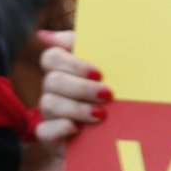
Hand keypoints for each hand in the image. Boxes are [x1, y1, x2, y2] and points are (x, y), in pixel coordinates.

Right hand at [33, 30, 109, 144]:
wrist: (127, 127)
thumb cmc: (120, 89)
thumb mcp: (114, 64)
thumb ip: (93, 44)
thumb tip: (45, 35)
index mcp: (66, 68)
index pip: (52, 57)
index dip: (73, 64)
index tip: (99, 73)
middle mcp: (54, 88)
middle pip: (52, 80)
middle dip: (81, 88)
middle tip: (108, 95)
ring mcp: (50, 111)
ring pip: (48, 103)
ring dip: (76, 108)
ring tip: (102, 114)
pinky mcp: (50, 135)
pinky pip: (43, 130)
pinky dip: (60, 128)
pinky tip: (78, 128)